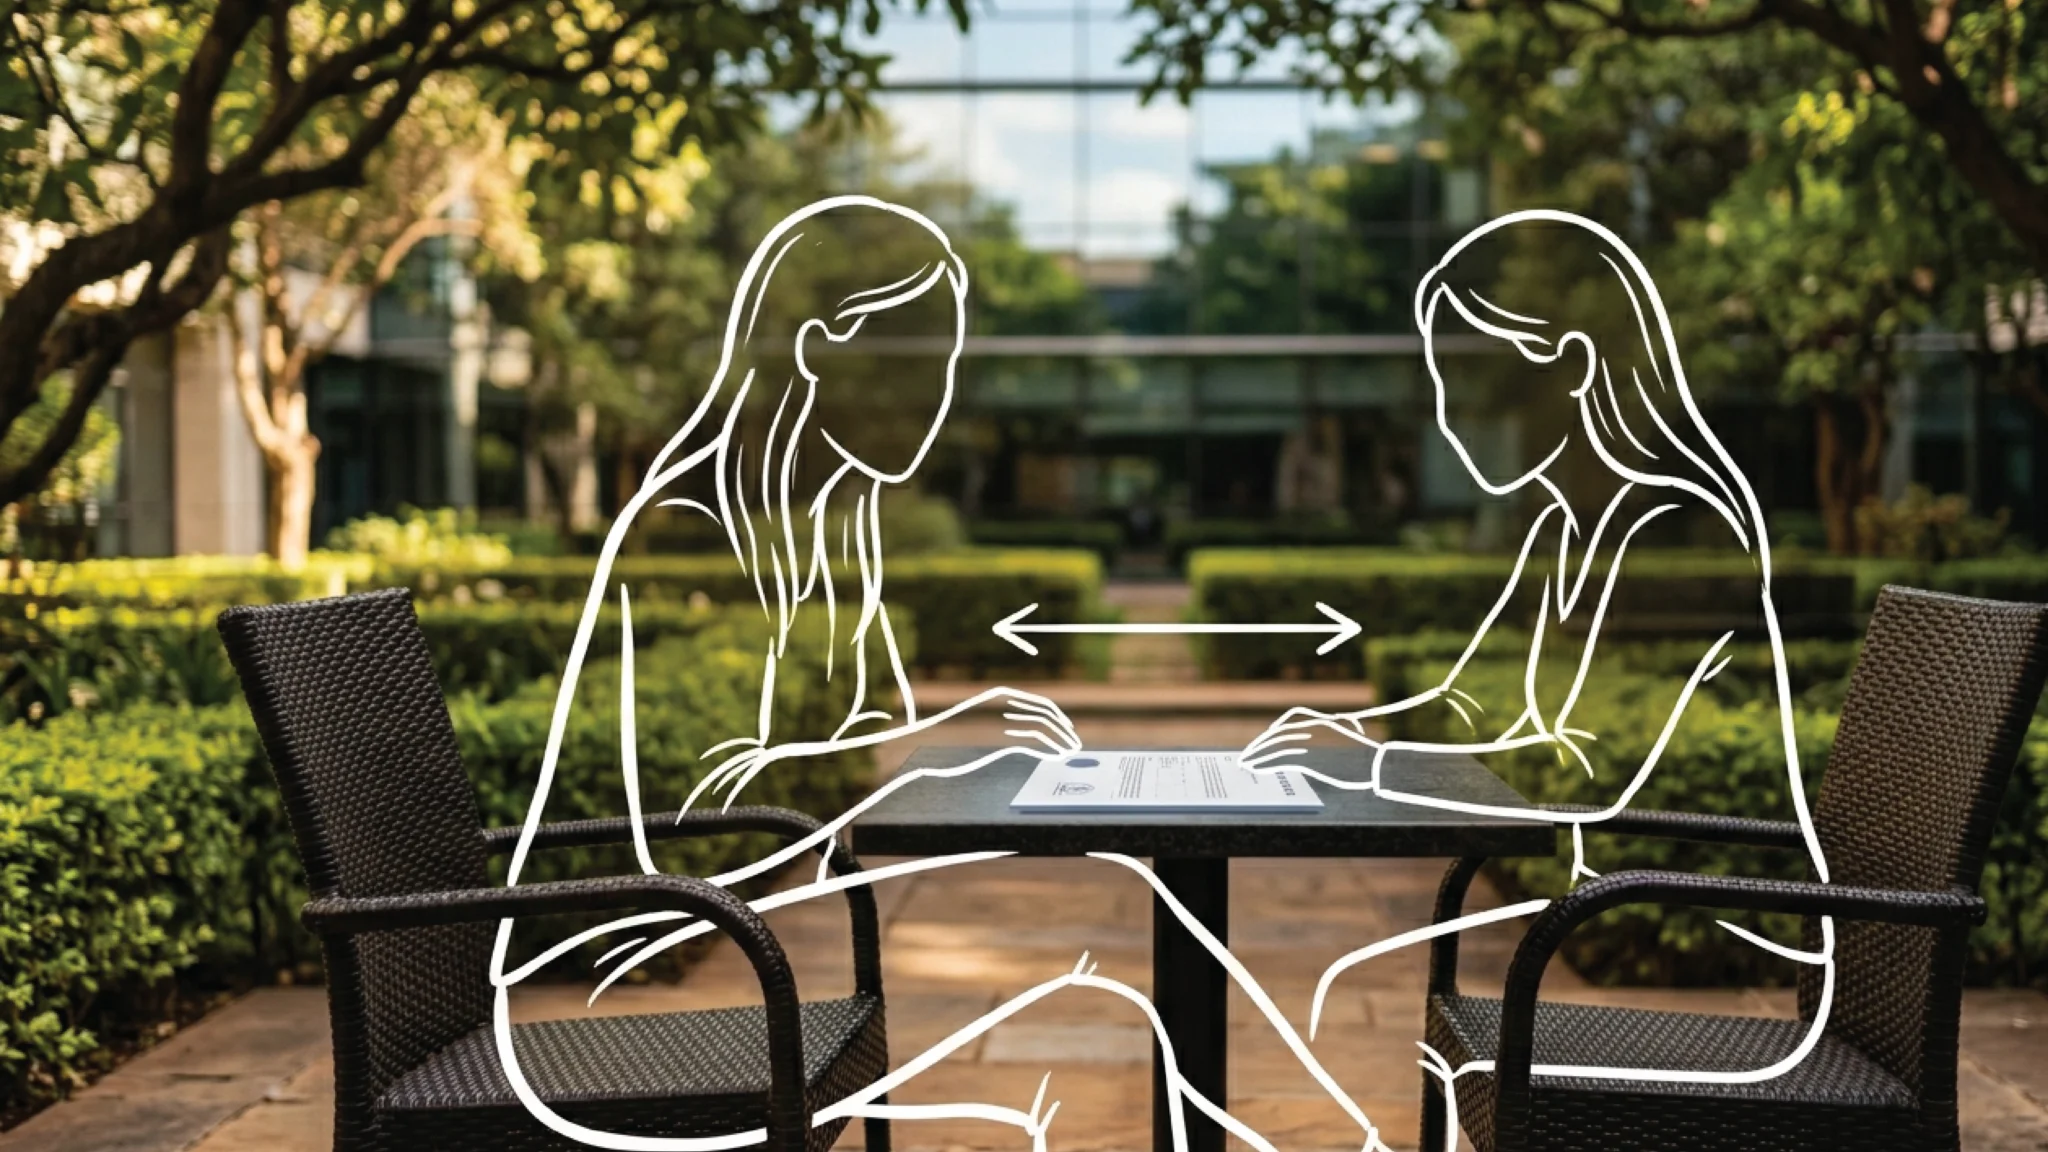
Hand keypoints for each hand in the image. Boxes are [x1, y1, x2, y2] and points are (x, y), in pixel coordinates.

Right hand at [952, 686, 1082, 758]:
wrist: (929, 735)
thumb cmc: (954, 731)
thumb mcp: (984, 721)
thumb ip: (1005, 721)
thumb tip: (1032, 729)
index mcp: (1003, 694)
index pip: (1040, 703)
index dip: (1058, 716)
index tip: (1070, 728)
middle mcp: (1005, 703)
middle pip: (1046, 714)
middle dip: (1064, 730)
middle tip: (1076, 743)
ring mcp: (1002, 718)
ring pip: (1043, 727)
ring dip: (1062, 740)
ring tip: (1071, 751)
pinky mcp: (999, 736)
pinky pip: (1033, 742)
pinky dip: (1049, 749)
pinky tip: (1057, 757)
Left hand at [1240, 707, 1373, 770]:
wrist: (1376, 765)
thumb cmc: (1361, 757)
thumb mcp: (1340, 739)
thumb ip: (1322, 737)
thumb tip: (1304, 747)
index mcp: (1319, 722)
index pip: (1288, 723)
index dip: (1271, 732)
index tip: (1261, 741)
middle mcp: (1312, 728)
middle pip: (1278, 734)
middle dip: (1260, 745)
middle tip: (1246, 755)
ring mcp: (1311, 743)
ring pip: (1276, 747)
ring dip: (1258, 755)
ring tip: (1246, 764)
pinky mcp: (1310, 759)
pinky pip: (1281, 760)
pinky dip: (1265, 764)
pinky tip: (1256, 769)